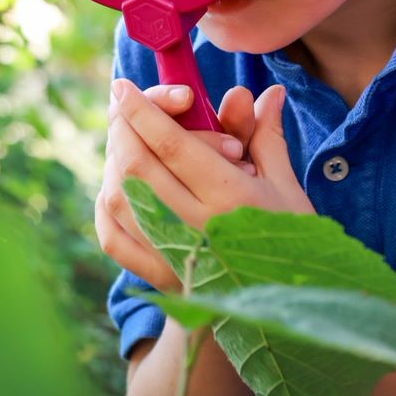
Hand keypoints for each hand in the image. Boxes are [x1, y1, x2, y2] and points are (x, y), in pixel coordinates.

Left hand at [94, 79, 311, 290]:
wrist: (280, 308)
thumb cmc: (287, 238)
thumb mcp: (285, 186)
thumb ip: (266, 136)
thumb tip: (266, 91)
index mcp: (231, 198)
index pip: (172, 145)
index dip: (144, 111)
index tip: (124, 87)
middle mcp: (197, 226)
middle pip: (138, 166)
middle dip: (122, 127)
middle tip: (119, 103)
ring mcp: (173, 254)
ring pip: (120, 198)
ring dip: (114, 162)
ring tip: (123, 140)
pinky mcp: (158, 277)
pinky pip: (114, 237)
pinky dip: (107, 206)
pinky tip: (115, 185)